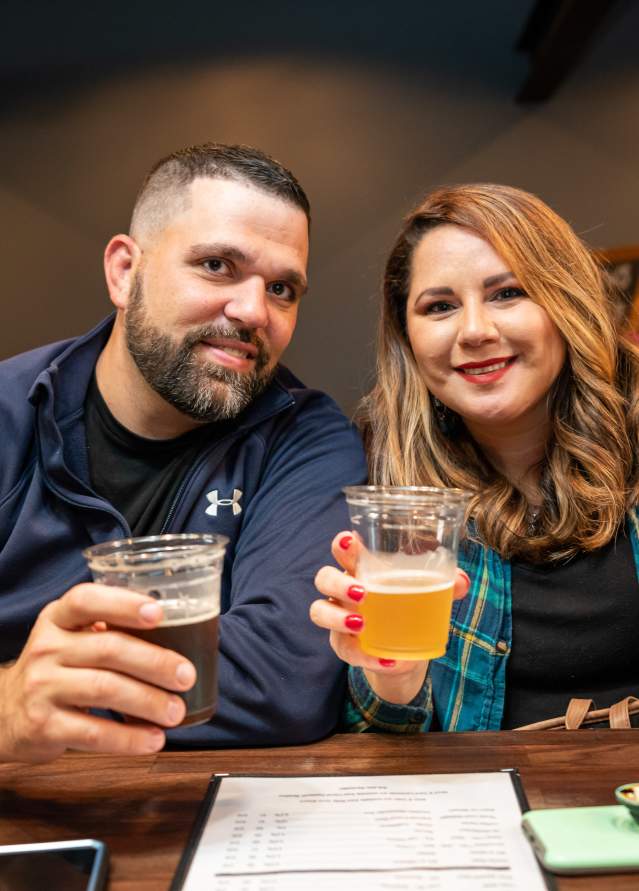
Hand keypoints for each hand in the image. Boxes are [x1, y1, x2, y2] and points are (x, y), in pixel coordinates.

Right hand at [0, 583, 196, 763]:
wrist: (5, 712)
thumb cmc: (57, 668)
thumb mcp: (71, 637)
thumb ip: (109, 628)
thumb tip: (179, 631)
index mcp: (57, 618)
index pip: (86, 600)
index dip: (124, 604)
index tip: (159, 613)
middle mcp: (46, 648)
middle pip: (108, 648)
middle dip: (154, 662)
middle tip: (186, 676)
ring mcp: (41, 687)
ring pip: (105, 689)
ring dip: (148, 701)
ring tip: (176, 711)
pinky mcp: (43, 726)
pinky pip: (93, 732)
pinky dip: (129, 738)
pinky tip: (153, 739)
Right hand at [311, 532, 469, 704]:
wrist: (402, 652)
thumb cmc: (407, 608)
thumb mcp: (426, 595)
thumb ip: (445, 585)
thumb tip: (461, 581)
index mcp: (360, 569)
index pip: (343, 550)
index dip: (341, 544)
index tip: (350, 541)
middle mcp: (342, 591)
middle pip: (323, 578)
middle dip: (337, 583)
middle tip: (362, 592)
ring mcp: (338, 617)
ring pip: (319, 611)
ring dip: (337, 617)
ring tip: (363, 624)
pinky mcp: (343, 645)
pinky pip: (346, 649)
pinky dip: (366, 656)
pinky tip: (387, 660)